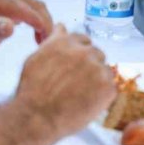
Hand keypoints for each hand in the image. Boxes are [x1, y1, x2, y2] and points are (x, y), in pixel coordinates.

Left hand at [0, 0, 53, 60]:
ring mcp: (5, 0)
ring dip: (43, 21)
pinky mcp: (8, 8)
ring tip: (45, 40)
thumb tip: (10, 27)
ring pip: (33, 6)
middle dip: (44, 21)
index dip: (38, 21)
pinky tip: (38, 36)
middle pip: (32, 3)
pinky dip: (38, 21)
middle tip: (50, 42)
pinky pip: (29, 10)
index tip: (48, 37)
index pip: (24, 7)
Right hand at [13, 25, 116, 139]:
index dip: (79, 53)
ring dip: (97, 79)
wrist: (37, 116)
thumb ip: (53, 40)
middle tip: (79, 82)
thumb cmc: (32, 90)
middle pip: (96, 54)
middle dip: (90, 65)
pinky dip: (103, 96)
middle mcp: (85, 52)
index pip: (83, 40)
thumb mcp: (36, 57)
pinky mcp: (107, 87)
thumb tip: (61, 27)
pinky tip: (88, 102)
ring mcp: (98, 69)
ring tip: (82, 94)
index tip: (76, 64)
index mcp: (67, 42)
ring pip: (105, 70)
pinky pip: (111, 88)